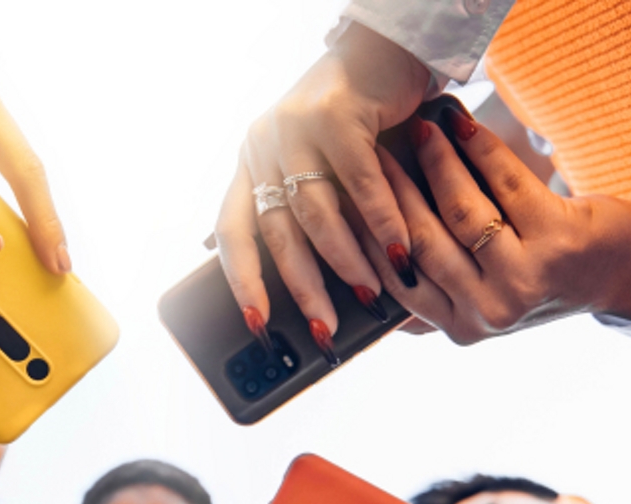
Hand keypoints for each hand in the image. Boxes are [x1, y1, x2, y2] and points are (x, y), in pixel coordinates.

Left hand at [216, 22, 428, 351]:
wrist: (388, 49)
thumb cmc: (360, 119)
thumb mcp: (323, 168)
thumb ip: (312, 214)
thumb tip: (312, 284)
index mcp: (251, 162)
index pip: (232, 232)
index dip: (242, 281)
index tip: (257, 323)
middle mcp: (263, 145)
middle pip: (277, 233)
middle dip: (303, 288)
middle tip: (325, 327)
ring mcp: (294, 127)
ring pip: (317, 213)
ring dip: (346, 260)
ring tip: (369, 291)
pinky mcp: (334, 114)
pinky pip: (358, 184)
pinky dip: (381, 222)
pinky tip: (398, 251)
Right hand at [351, 105, 630, 342]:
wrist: (620, 273)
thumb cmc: (539, 276)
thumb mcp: (479, 300)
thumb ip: (430, 297)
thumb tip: (363, 274)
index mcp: (460, 328)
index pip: (398, 276)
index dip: (370, 231)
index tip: (350, 189)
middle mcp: (489, 311)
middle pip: (421, 242)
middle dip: (394, 190)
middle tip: (373, 150)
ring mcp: (524, 280)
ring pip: (460, 212)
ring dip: (435, 162)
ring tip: (419, 127)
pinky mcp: (558, 240)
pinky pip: (505, 184)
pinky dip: (479, 148)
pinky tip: (460, 124)